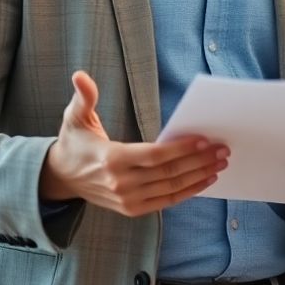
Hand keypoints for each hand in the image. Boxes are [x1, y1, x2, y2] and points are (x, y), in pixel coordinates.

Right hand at [39, 71, 227, 216]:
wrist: (61, 177)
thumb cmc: (74, 142)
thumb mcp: (74, 117)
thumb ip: (84, 97)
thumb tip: (80, 75)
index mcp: (111, 159)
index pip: (154, 155)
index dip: (180, 149)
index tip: (203, 139)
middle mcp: (121, 183)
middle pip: (168, 173)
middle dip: (199, 161)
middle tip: (222, 148)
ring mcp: (127, 200)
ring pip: (171, 189)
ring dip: (199, 176)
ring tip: (220, 162)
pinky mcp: (132, 209)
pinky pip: (166, 201)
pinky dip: (188, 192)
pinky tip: (206, 180)